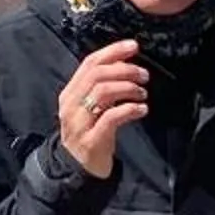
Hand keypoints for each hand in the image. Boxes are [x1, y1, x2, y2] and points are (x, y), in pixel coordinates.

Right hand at [55, 40, 148, 177]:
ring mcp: (79, 123)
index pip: (90, 63)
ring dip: (128, 88)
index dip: (112, 51)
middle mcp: (70, 105)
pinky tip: (142, 110)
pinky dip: (130, 109)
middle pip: (97, 75)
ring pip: (102, 92)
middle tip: (144, 75)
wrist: (80, 168)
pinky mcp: (91, 140)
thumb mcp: (92, 107)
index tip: (134, 46)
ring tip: (142, 93)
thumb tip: (126, 63)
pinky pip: (111, 117)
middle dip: (124, 70)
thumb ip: (102, 86)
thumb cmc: (91, 132)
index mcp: (70, 93)